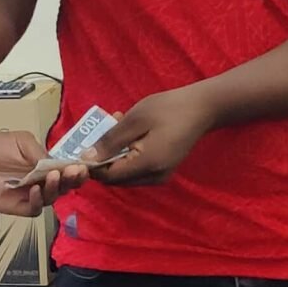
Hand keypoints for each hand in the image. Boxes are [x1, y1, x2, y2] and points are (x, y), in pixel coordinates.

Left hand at [0, 130, 87, 219]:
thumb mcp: (22, 142)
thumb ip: (40, 153)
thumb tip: (58, 164)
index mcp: (44, 165)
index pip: (67, 170)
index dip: (77, 170)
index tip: (84, 166)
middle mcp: (40, 181)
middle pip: (64, 186)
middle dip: (72, 180)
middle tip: (76, 173)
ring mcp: (29, 195)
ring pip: (51, 198)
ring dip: (55, 188)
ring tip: (53, 176)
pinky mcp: (16, 206)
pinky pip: (33, 209)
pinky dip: (37, 201)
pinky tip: (35, 189)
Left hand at [88, 86, 213, 186]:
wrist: (202, 108)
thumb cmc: (168, 109)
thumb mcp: (135, 119)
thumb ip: (110, 141)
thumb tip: (86, 158)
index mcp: (147, 165)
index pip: (109, 176)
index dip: (93, 164)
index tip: (85, 144)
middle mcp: (154, 178)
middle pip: (116, 178)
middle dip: (104, 158)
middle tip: (104, 128)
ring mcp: (160, 177)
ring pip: (124, 175)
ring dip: (115, 154)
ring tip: (118, 125)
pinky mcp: (162, 171)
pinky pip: (135, 170)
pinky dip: (126, 155)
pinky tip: (130, 134)